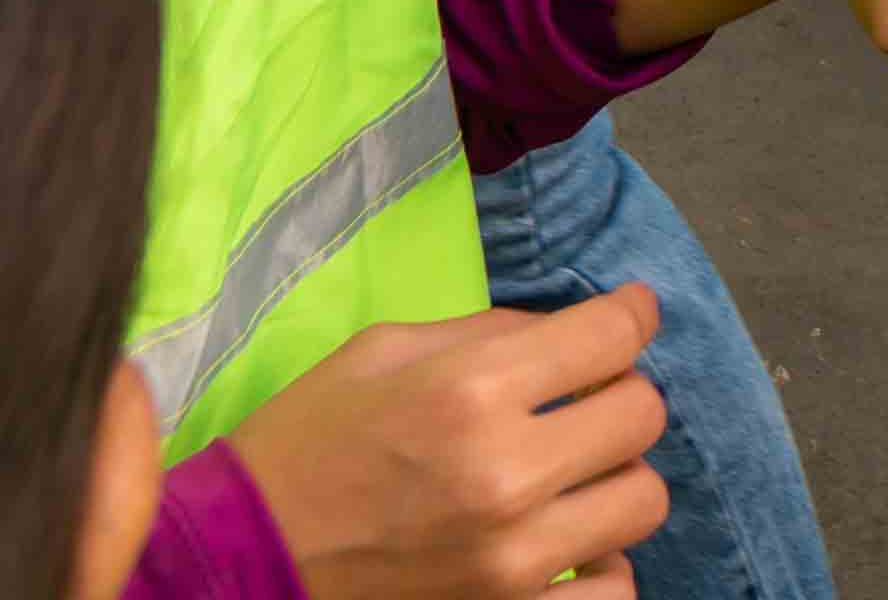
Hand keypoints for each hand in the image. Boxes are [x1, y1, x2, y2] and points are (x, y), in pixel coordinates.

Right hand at [215, 288, 666, 599]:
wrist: (245, 557)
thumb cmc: (307, 443)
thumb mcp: (383, 351)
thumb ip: (488, 334)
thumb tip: (567, 332)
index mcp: (471, 391)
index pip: (612, 336)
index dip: (632, 315)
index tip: (630, 315)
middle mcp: (507, 473)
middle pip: (642, 414)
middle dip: (619, 393)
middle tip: (585, 397)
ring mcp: (515, 559)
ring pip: (643, 499)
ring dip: (615, 477)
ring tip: (572, 473)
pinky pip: (616, 591)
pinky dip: (603, 566)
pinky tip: (565, 545)